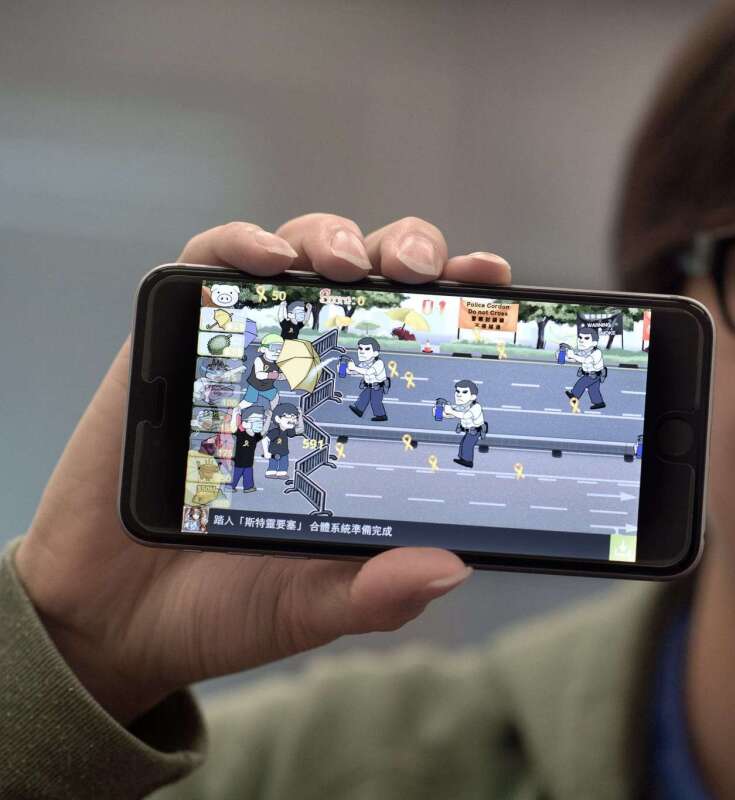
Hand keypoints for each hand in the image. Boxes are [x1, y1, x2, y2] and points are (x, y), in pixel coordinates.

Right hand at [15, 214, 511, 724]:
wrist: (115, 617)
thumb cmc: (230, 603)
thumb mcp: (319, 603)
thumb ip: (379, 591)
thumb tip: (453, 568)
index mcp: (366, 420)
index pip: (428, 340)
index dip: (465, 302)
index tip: (496, 283)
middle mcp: (320, 371)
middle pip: (380, 277)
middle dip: (412, 252)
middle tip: (423, 272)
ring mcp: (252, 349)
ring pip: (306, 253)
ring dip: (334, 239)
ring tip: (350, 264)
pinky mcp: (179, 340)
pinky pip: (209, 264)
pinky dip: (240, 245)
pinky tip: (266, 259)